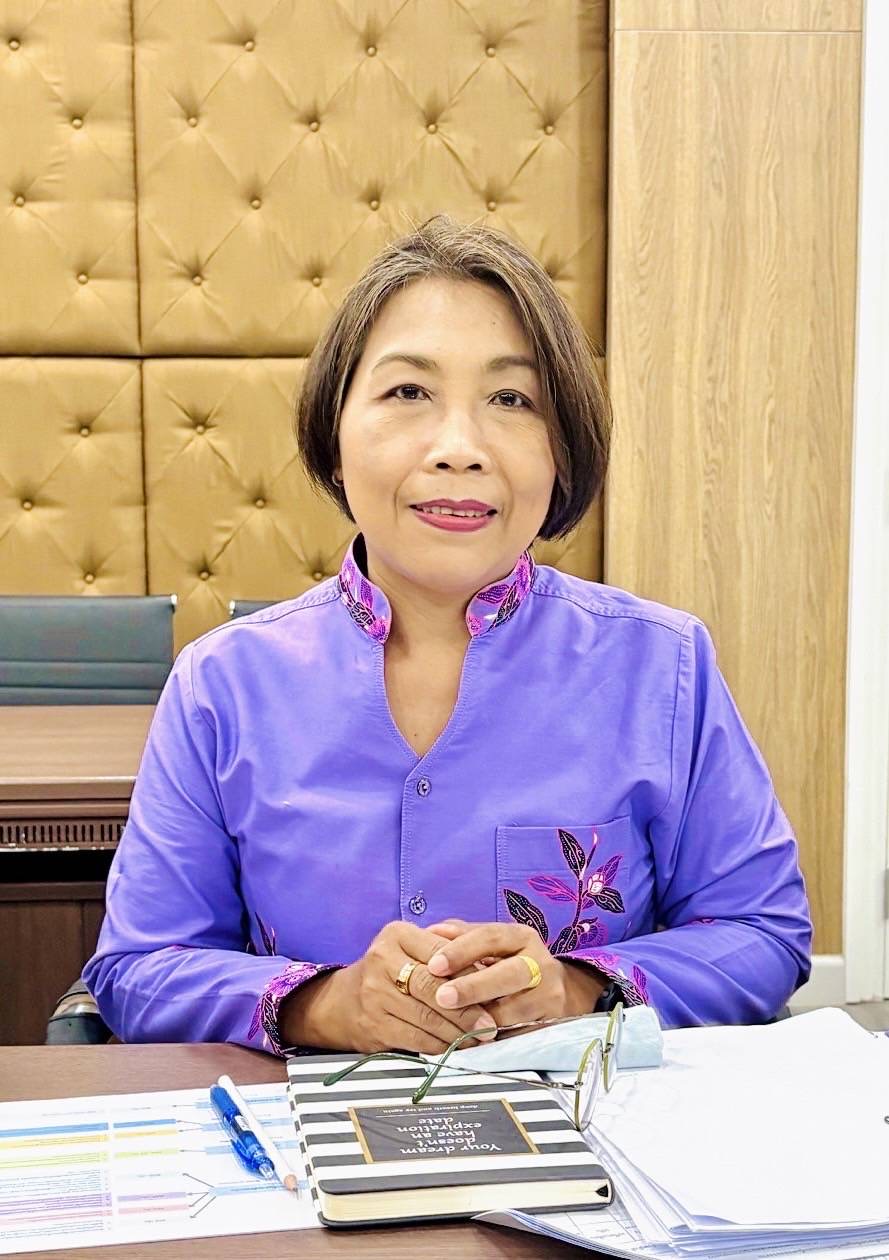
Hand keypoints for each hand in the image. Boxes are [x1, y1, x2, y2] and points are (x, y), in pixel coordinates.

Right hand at [279, 921, 493, 1054]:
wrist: (342, 1002)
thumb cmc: (391, 971)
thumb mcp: (411, 948)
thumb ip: (445, 953)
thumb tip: (491, 970)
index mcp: (397, 935)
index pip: (442, 954)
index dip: (470, 974)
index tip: (494, 990)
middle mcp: (382, 960)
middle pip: (433, 987)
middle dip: (467, 1009)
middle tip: (490, 1024)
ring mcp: (375, 994)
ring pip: (426, 1017)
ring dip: (458, 1032)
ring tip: (480, 1038)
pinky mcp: (374, 1025)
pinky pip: (416, 1039)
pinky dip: (440, 1046)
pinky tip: (455, 1048)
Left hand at [426, 919, 606, 1028]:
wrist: (555, 993)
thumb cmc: (510, 964)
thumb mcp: (492, 945)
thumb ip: (462, 936)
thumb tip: (431, 932)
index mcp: (521, 937)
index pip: (491, 937)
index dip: (461, 950)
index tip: (434, 965)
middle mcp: (540, 964)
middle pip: (510, 974)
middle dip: (474, 987)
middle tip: (442, 997)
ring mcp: (548, 997)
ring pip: (516, 1010)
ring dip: (482, 1019)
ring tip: (452, 1025)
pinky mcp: (550, 1026)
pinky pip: (520, 1035)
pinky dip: (495, 1040)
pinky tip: (471, 1042)